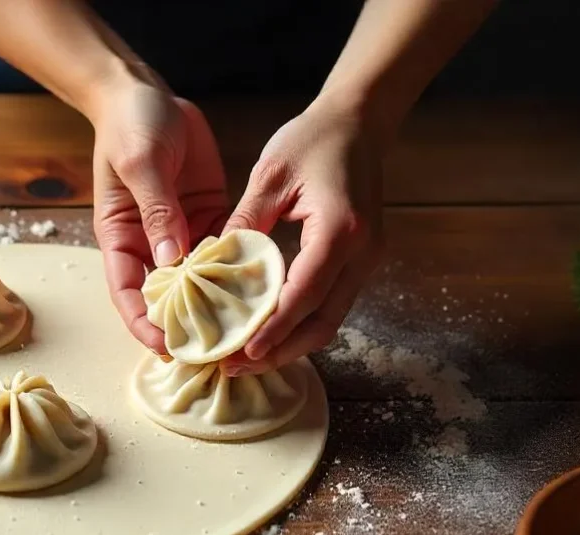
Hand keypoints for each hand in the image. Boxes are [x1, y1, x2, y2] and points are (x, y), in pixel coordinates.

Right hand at [88, 83, 229, 353]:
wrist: (144, 92)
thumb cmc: (130, 126)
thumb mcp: (141, 164)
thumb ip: (158, 210)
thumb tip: (173, 259)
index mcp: (121, 237)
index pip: (129, 293)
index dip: (144, 324)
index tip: (167, 346)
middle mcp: (150, 242)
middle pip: (166, 296)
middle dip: (186, 324)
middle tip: (216, 351)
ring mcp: (180, 231)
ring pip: (199, 279)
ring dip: (218, 302)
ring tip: (244, 328)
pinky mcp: (206, 215)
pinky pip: (224, 249)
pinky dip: (239, 268)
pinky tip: (262, 286)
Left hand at [220, 98, 386, 376]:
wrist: (358, 122)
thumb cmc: (312, 140)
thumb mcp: (270, 175)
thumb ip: (245, 222)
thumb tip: (213, 265)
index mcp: (340, 230)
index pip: (305, 294)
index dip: (274, 329)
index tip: (242, 352)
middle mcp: (362, 252)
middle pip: (323, 322)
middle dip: (281, 351)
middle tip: (235, 366)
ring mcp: (367, 259)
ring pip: (330, 320)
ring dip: (290, 344)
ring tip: (246, 358)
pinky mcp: (361, 260)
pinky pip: (331, 303)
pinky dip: (300, 324)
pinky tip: (268, 332)